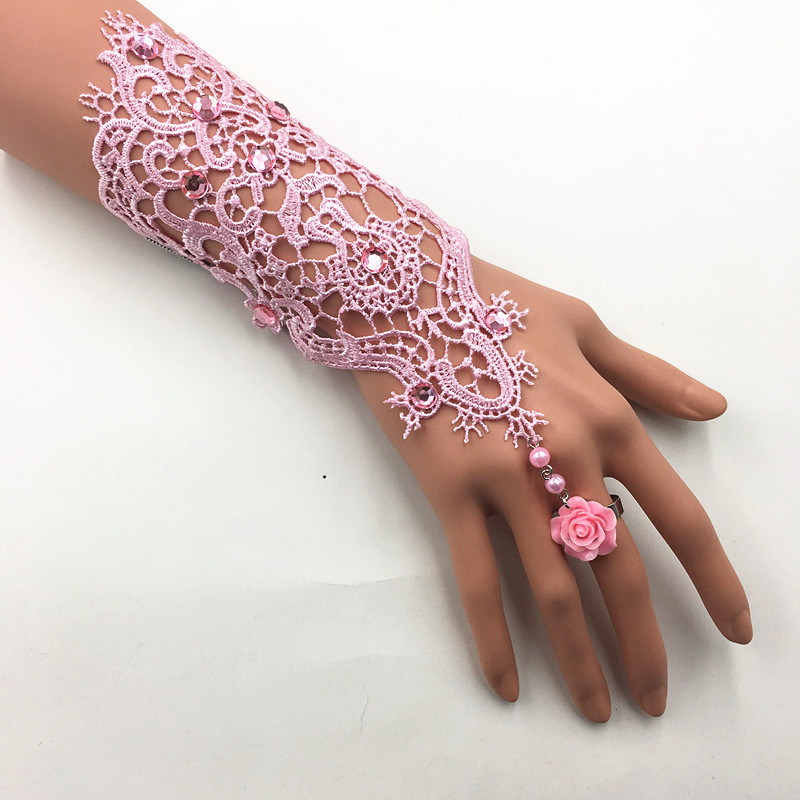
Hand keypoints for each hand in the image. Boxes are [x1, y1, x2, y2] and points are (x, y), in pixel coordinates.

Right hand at [352, 253, 751, 721]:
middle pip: (618, 572)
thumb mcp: (585, 326)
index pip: (679, 519)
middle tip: (655, 700)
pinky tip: (505, 685)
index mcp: (608, 419)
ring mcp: (503, 478)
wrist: (407, 294)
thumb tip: (715, 406)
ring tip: (596, 710)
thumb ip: (650, 374)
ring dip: (578, 659)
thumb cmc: (498, 303)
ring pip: (550, 589)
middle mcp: (565, 457)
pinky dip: (492, 638)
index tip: (736, 630)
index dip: (715, 582)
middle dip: (643, 646)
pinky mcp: (448, 492)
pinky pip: (474, 580)